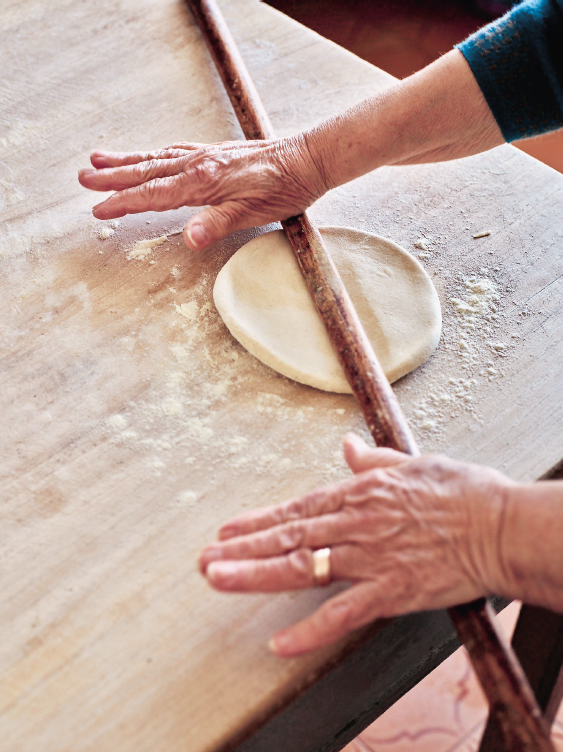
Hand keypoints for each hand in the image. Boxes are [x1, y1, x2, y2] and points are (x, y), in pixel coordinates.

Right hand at [78, 135, 326, 250]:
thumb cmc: (283, 189)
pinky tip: (147, 156)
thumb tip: (188, 239)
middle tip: (83, 179)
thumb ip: (216, 224)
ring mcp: (205, 156)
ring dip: (126, 162)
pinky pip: (173, 151)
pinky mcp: (214, 153)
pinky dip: (152, 154)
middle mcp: (198, 164)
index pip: (154, 195)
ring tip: (99, 159)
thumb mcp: (252, 214)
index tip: (98, 208)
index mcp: (203, 182)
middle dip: (113, 177)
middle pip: (146, 172)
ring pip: (156, 158)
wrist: (307, 159)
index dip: (124, 203)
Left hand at [199, 434, 514, 655]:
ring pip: (302, 567)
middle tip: (204, 560)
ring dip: (256, 574)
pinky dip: (311, 630)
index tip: (227, 528)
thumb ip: (372, 459)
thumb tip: (347, 446)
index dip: (258, 520)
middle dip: (241, 548)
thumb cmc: (461, 491)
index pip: (297, 509)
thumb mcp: (413, 462)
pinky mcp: (392, 591)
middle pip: (287, 537)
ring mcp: (370, 559)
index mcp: (359, 495)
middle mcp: (355, 525)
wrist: (500, 523)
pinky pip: (344, 614)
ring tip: (218, 579)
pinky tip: (280, 644)